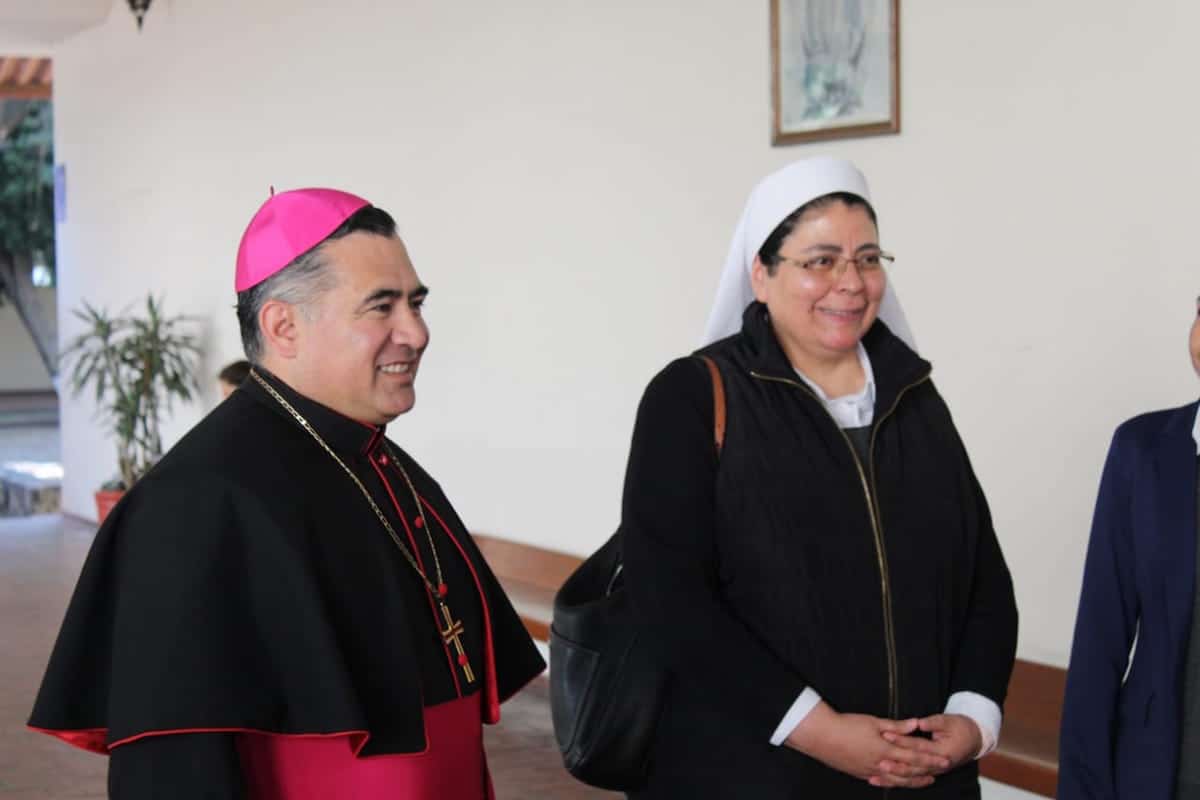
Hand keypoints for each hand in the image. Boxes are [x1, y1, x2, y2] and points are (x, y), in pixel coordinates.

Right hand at [785, 701, 950, 787]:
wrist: (822, 736)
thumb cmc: (847, 725)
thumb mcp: (873, 721)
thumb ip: (896, 726)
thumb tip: (916, 724)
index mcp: (885, 749)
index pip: (914, 755)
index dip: (931, 757)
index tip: (945, 758)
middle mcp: (881, 763)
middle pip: (910, 770)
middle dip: (928, 770)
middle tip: (943, 769)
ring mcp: (871, 771)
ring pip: (898, 780)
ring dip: (914, 780)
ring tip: (926, 780)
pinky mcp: (860, 773)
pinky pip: (883, 781)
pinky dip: (894, 783)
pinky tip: (899, 783)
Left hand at [882, 713, 981, 775]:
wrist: (974, 740)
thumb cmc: (961, 728)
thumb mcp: (949, 721)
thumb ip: (933, 722)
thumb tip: (919, 722)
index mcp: (942, 751)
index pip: (918, 746)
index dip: (901, 740)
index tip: (886, 734)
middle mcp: (938, 765)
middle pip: (913, 766)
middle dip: (895, 764)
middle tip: (878, 759)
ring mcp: (933, 771)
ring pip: (911, 777)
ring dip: (893, 777)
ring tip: (875, 774)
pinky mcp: (928, 772)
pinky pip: (911, 780)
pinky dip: (896, 782)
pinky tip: (881, 781)